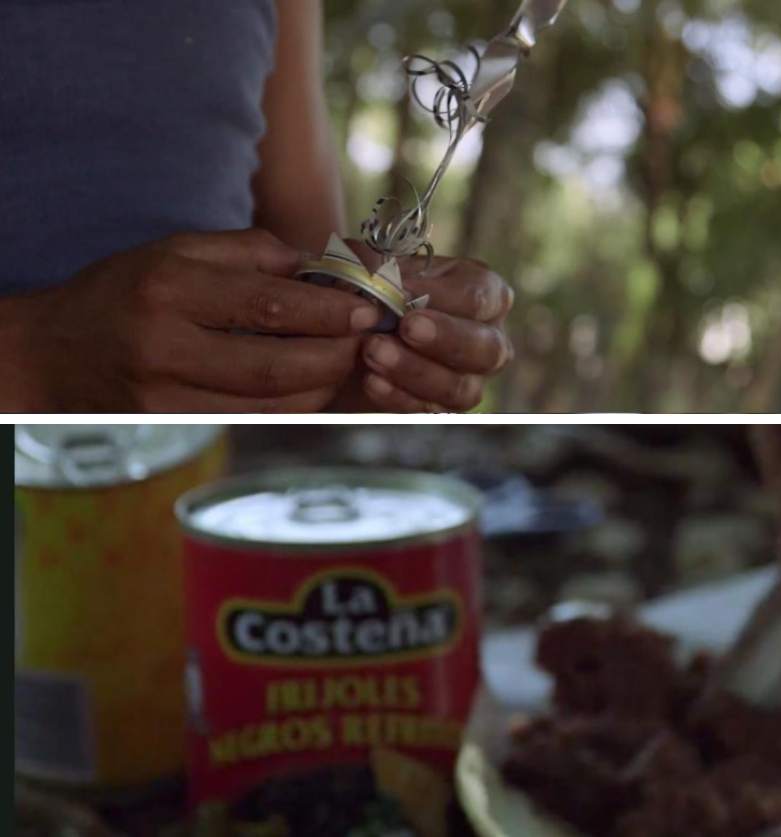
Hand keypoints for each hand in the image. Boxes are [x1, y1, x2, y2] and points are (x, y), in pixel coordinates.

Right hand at [9, 229, 373, 411]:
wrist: (51, 352)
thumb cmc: (126, 291)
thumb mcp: (177, 251)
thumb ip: (252, 253)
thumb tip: (322, 267)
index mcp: (169, 287)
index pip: (267, 304)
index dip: (327, 311)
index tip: (367, 309)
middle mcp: (164, 344)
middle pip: (276, 365)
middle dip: (336, 355)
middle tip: (369, 341)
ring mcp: (165, 394)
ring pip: (271, 404)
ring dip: (324, 387)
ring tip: (349, 363)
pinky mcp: (171, 424)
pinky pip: (254, 421)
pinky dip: (295, 407)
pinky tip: (315, 387)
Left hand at [333, 253, 514, 412]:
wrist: (350, 330)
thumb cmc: (375, 288)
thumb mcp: (374, 266)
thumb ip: (378, 266)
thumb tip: (385, 280)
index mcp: (484, 291)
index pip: (479, 296)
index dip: (444, 297)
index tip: (403, 293)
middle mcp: (489, 337)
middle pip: (487, 348)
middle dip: (446, 339)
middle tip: (407, 328)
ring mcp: (471, 377)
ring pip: (462, 388)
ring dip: (417, 371)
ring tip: (374, 353)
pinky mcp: (444, 406)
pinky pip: (432, 410)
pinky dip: (400, 397)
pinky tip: (372, 381)